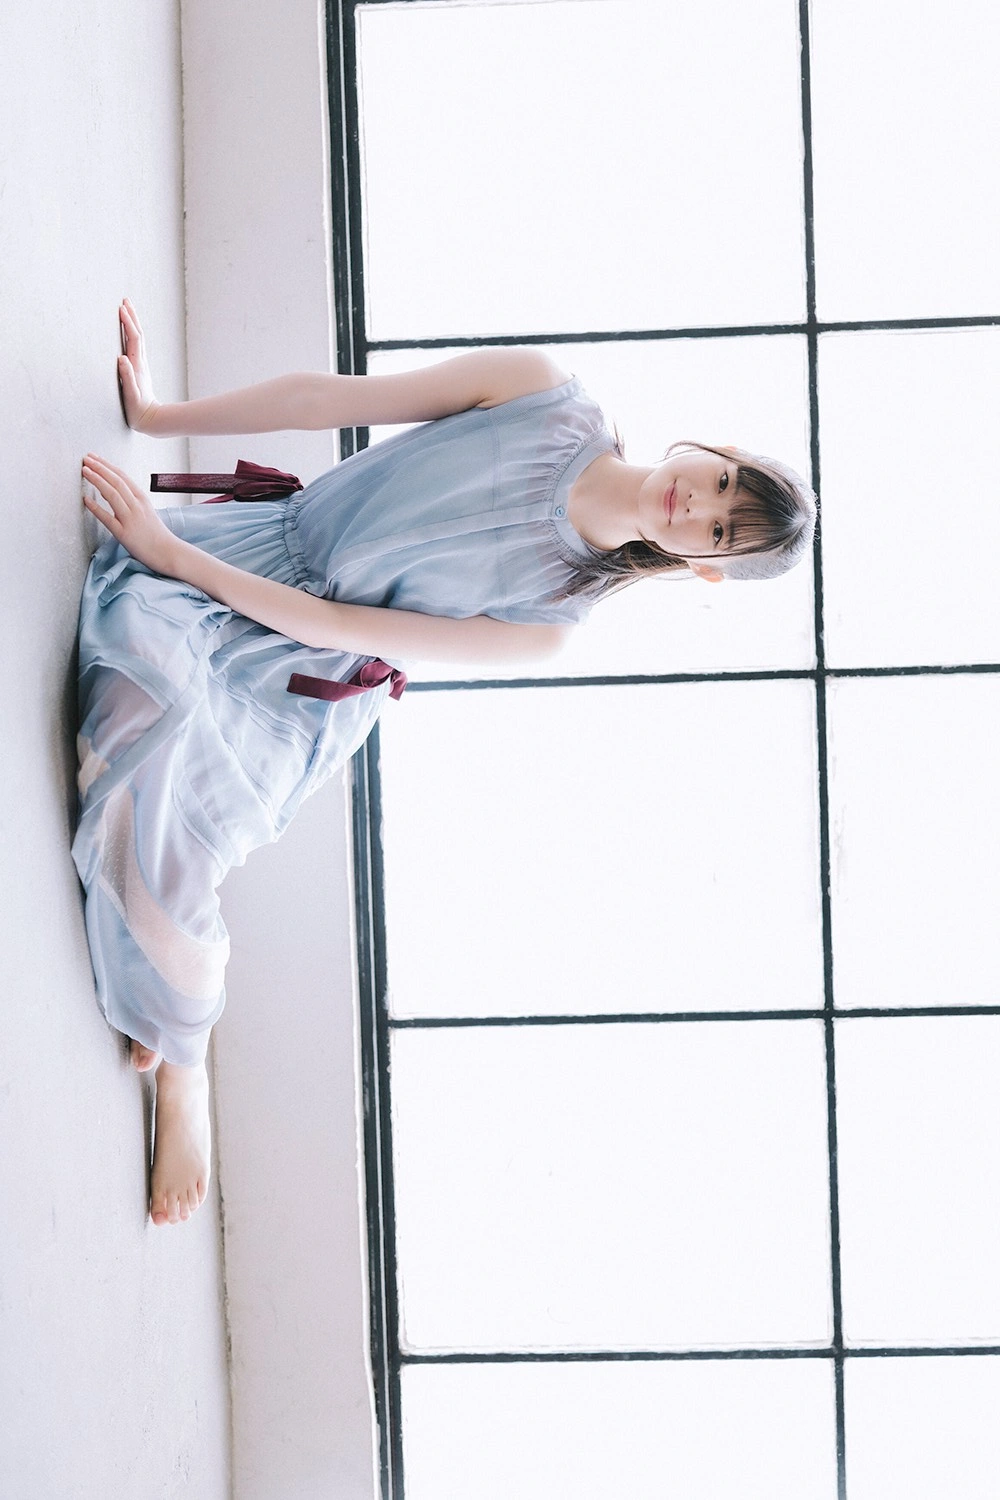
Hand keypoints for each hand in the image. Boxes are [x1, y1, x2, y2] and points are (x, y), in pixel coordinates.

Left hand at [82, 454, 178, 573]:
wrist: (167, 552)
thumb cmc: (155, 533)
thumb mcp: (145, 511)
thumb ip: (128, 500)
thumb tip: (106, 490)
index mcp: (142, 499)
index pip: (123, 476)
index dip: (107, 465)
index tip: (94, 457)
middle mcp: (137, 506)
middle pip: (116, 481)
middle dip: (100, 468)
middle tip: (86, 458)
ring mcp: (131, 519)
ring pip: (112, 494)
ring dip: (97, 480)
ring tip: (85, 471)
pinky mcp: (124, 534)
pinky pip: (108, 518)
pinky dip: (96, 508)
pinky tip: (86, 500)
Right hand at [117, 298, 159, 431]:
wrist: (151, 420)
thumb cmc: (139, 410)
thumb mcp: (131, 395)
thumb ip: (127, 377)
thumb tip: (121, 358)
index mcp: (137, 366)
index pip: (132, 339)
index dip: (127, 323)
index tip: (121, 308)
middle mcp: (140, 363)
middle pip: (137, 335)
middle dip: (131, 317)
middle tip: (125, 300)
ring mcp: (139, 366)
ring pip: (137, 340)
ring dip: (132, 324)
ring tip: (126, 310)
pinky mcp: (138, 370)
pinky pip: (134, 347)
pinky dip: (130, 336)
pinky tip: (127, 333)